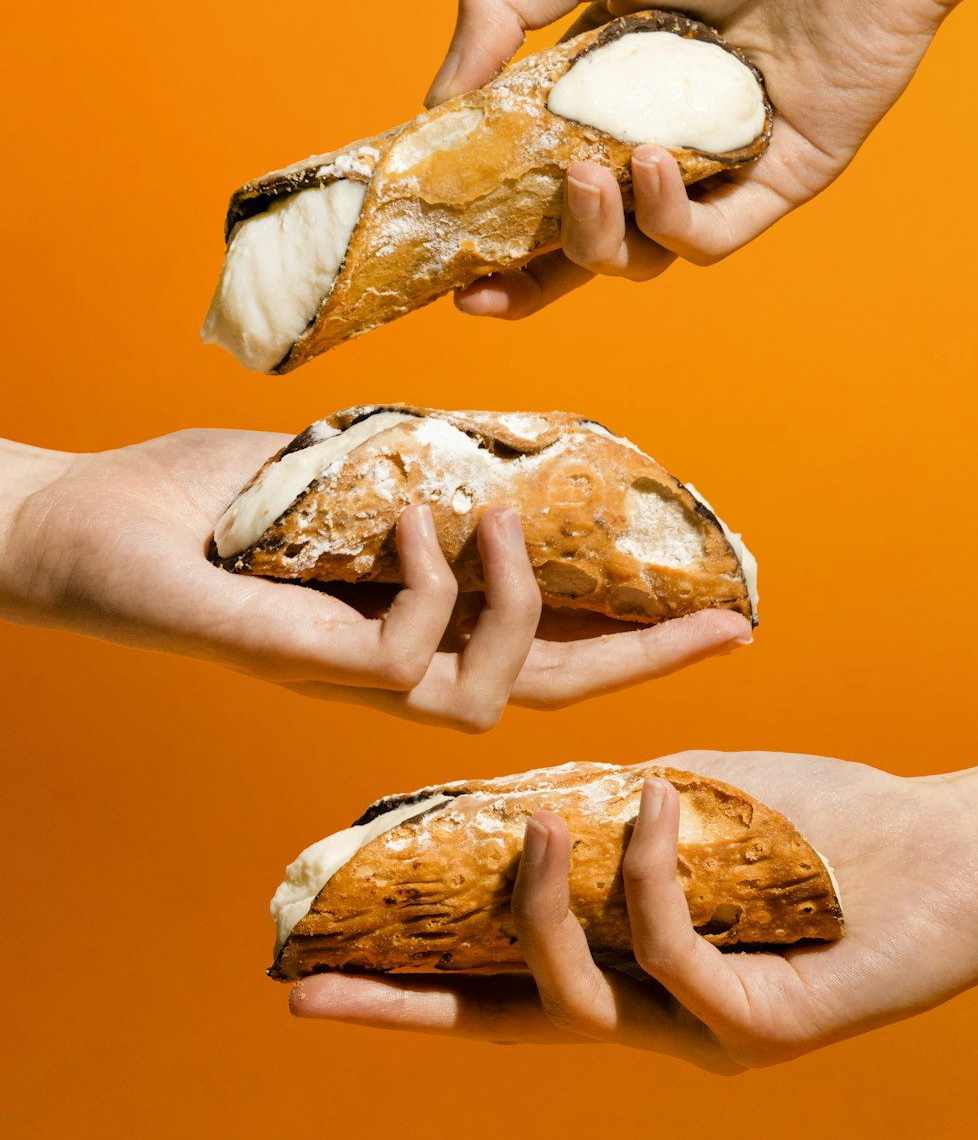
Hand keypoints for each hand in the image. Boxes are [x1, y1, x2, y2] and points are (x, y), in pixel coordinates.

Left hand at [0, 434, 749, 729]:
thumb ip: (409, 474)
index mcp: (405, 623)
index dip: (629, 638)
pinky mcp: (294, 662)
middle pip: (543, 691)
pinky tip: (404, 517)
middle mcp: (386, 667)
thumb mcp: (331, 472)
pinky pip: (400, 656)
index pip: (539, 646)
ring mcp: (342, 676)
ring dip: (520, 603)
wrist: (79, 524)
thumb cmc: (196, 501)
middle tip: (727, 624)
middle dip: (645, 664)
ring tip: (500, 515)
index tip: (711, 609)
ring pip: (484, 697)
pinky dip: (426, 580)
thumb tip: (498, 451)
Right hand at [290, 750, 977, 1067]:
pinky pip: (672, 956)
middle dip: (405, 1010)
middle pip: (506, 1026)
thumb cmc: (821, 822)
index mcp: (633, 970)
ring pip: (578, 999)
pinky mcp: (765, 1028)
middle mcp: (658, 1018)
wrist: (947, 847)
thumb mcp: (688, 805)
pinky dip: (649, 872)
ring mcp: (707, 1033)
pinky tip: (659, 798)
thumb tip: (515, 795)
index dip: (407, 985)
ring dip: (540, 903)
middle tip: (314, 980)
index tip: (316, 970)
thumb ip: (608, 814)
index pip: (499, 985)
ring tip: (537, 816)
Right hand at [426, 0, 977, 319]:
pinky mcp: (771, 186)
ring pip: (636, 259)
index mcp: (601, 102)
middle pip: (577, 250)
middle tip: (477, 291)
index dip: (489, 237)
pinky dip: (668, 218)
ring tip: (591, 173)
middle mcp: (650, 148)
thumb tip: (436, 105)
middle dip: (523, 286)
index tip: (442, 263)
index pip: (536, 190)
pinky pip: (705, 242)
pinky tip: (655, 161)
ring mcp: (710, 174)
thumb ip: (499, 10)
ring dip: (595, 236)